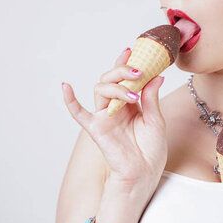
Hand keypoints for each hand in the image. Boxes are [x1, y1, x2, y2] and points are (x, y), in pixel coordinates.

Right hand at [61, 48, 167, 193]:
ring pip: (101, 89)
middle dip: (123, 71)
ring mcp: (104, 116)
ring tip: (133, 95)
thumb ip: (152, 98)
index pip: (125, 78)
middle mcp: (115, 107)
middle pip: (111, 79)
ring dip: (116, 86)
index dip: (126, 63)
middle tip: (138, 72)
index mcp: (131, 103)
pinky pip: (78, 113)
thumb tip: (156, 76)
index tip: (132, 49)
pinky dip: (70, 100)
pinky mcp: (95, 128)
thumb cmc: (151, 149)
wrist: (144, 172)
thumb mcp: (156, 120)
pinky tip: (65, 87)